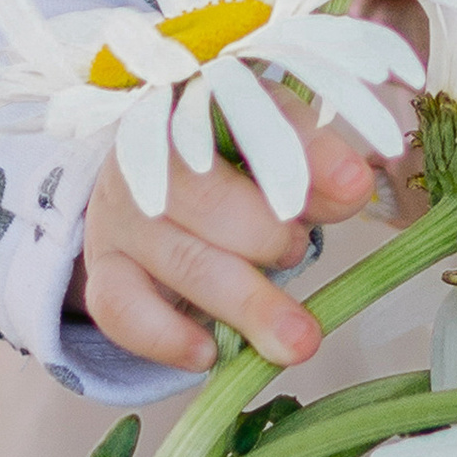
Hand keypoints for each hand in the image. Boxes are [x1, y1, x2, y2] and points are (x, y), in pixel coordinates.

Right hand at [73, 104, 374, 373]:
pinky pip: (121, 307)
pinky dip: (166, 337)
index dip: (305, 151)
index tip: (353, 184)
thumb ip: (318, 170)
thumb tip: (352, 185)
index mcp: (204, 103)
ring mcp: (121, 210)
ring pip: (180, 259)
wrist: (154, 192)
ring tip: (298, 341)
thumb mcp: (283, 157)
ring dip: (246, 302)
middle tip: (298, 252)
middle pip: (207, 196)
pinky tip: (207, 354)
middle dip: (268, 237)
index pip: (254, 115)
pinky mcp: (104, 267)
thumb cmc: (237, 171)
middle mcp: (151, 150)